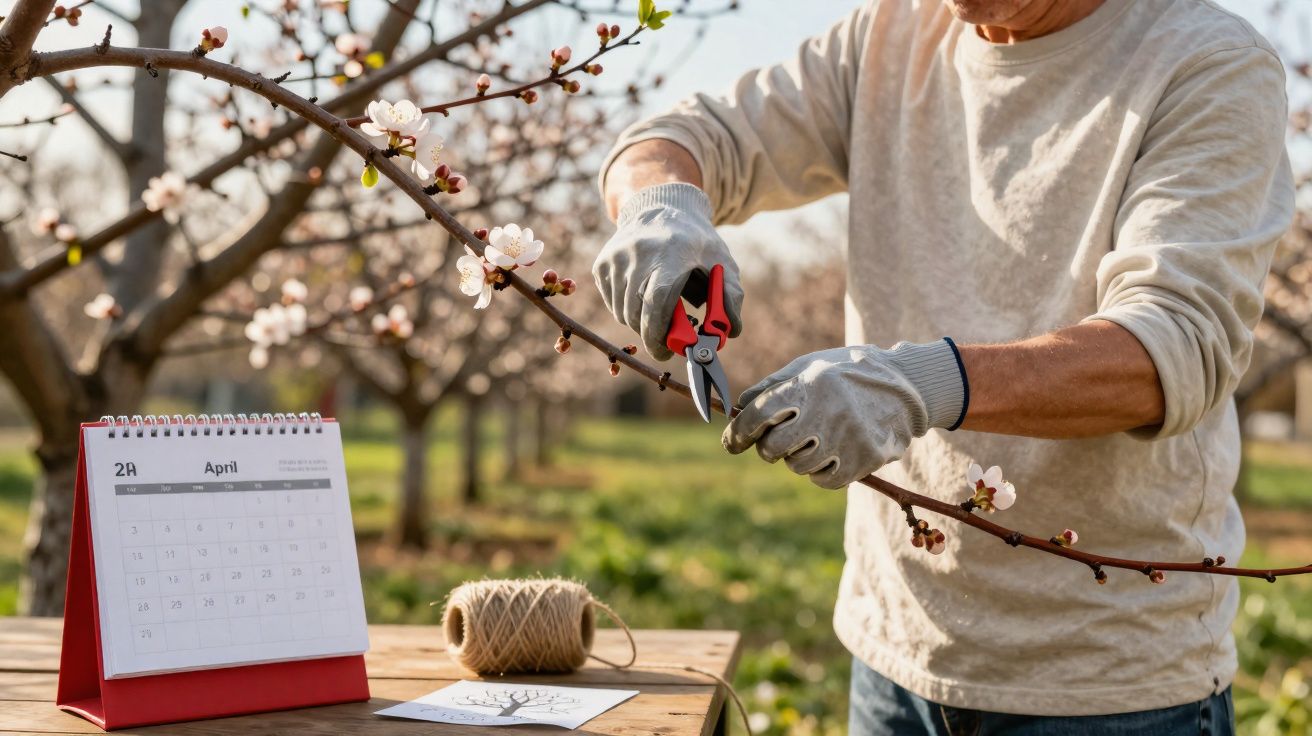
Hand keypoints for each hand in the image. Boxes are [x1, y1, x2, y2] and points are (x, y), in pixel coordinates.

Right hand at [592, 182, 743, 359]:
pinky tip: (642, 298)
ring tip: (658, 314)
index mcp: (670, 253)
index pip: (656, 301)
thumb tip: (732, 331)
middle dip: (650, 335)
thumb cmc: (696, 242)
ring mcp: (615, 258)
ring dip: (640, 323)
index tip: (666, 352)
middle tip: (666, 342)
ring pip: (622, 312)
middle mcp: (637, 253)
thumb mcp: (721, 261)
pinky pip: (612, 303)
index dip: (658, 333)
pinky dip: (626, 310)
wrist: (662, 208)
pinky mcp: (602, 264)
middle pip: (636, 312)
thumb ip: (732, 296)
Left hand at [722, 340, 967, 488]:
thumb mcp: (808, 367)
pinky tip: (829, 454)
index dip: (738, 432)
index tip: (732, 443)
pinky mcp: (863, 460)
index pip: (758, 414)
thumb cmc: (846, 374)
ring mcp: (846, 438)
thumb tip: (738, 408)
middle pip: (773, 448)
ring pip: (797, 466)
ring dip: (797, 458)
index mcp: (809, 385)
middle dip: (768, 447)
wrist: (905, 386)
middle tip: (778, 440)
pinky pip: (823, 481)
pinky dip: (819, 472)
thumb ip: (772, 386)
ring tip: (814, 439)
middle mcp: (826, 412)